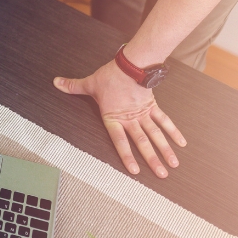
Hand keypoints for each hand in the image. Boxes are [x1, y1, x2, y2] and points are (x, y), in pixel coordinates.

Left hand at [54, 61, 185, 176]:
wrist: (130, 63)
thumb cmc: (109, 75)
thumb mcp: (89, 83)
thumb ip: (73, 86)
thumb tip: (56, 82)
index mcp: (114, 117)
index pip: (120, 140)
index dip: (127, 156)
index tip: (135, 170)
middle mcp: (130, 119)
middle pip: (143, 142)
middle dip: (152, 159)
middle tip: (161, 174)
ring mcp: (144, 113)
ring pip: (156, 134)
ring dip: (165, 149)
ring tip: (173, 165)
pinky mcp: (153, 106)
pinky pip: (165, 121)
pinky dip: (173, 131)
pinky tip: (182, 143)